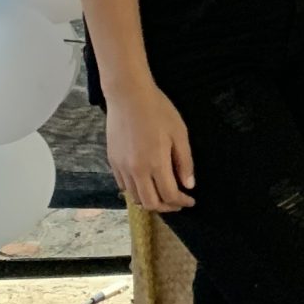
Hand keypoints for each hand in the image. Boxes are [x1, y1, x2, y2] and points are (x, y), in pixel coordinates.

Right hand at [107, 84, 195, 212]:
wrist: (128, 96)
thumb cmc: (158, 110)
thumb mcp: (179, 133)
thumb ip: (184, 161)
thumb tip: (188, 185)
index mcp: (155, 163)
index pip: (169, 195)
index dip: (182, 202)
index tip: (190, 200)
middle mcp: (136, 171)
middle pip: (150, 203)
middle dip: (166, 207)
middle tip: (178, 202)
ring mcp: (122, 167)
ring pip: (135, 198)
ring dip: (150, 201)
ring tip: (162, 194)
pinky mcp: (112, 162)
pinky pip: (123, 186)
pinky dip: (136, 191)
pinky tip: (145, 183)